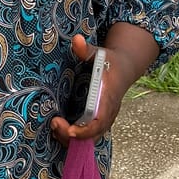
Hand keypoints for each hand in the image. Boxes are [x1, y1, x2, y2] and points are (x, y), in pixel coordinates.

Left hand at [50, 25, 159, 145]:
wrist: (124, 68)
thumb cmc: (110, 61)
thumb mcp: (100, 53)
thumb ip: (86, 49)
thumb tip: (76, 39)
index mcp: (108, 97)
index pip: (100, 119)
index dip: (86, 129)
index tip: (70, 129)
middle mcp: (108, 112)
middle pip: (93, 133)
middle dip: (74, 135)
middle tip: (55, 124)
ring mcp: (104, 117)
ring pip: (90, 137)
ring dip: (72, 138)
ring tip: (55, 127)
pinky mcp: (98, 119)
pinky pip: (88, 134)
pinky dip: (74, 136)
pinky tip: (60, 129)